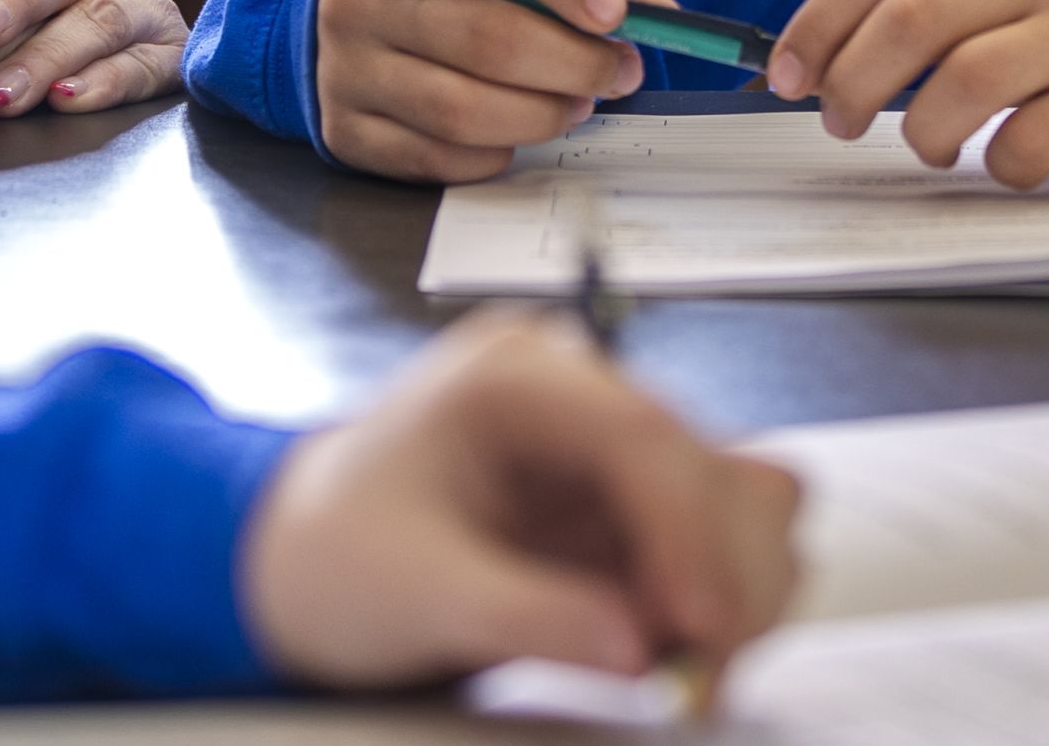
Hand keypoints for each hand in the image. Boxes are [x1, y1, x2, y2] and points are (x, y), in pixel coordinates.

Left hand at [242, 313, 801, 689]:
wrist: (307, 562)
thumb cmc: (339, 554)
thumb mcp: (416, 595)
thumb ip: (529, 617)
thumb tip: (639, 648)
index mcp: (515, 376)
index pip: (641, 433)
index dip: (690, 530)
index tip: (704, 626)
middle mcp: (582, 391)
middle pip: (711, 464)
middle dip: (723, 572)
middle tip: (702, 672)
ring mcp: (614, 444)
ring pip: (741, 499)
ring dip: (738, 585)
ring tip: (689, 664)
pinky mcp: (634, 500)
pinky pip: (725, 538)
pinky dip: (725, 595)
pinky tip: (682, 643)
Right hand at [314, 0, 660, 182]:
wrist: (388, 3)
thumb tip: (652, 6)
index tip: (619, 12)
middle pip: (479, 34)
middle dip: (572, 61)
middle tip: (624, 69)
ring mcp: (346, 67)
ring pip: (461, 109)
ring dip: (544, 113)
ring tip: (580, 100)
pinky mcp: (349, 131)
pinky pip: (439, 158)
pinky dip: (500, 151)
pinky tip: (522, 125)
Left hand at [767, 0, 1048, 185]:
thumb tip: (809, 61)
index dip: (821, 21)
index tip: (787, 75)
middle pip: (915, 19)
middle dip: (854, 82)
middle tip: (840, 122)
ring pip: (969, 80)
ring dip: (922, 129)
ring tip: (926, 144)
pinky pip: (1033, 141)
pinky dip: (998, 165)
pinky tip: (1003, 160)